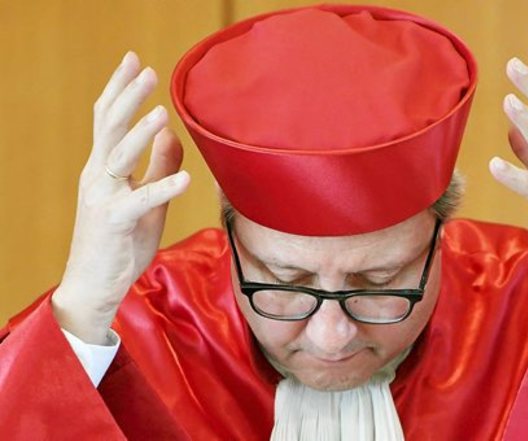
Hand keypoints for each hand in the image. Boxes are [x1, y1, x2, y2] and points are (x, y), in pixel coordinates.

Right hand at [51, 51, 190, 343]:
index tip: (134, 60)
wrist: (95, 285)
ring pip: (119, 157)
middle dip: (127, 97)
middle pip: (109, 127)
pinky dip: (162, 188)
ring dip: (140, 134)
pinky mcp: (115, 223)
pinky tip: (185, 179)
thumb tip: (174, 136)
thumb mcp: (147, 200)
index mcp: (105, 168)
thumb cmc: (121, 241)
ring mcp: (103, 198)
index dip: (120, 89)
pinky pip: (140, 202)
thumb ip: (159, 167)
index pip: (108, 120)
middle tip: (147, 70)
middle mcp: (99, 177)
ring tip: (161, 113)